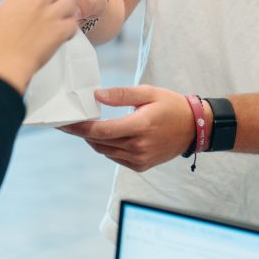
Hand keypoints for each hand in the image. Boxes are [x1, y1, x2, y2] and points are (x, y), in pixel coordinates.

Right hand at [0, 0, 80, 93]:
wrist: (6, 64)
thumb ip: (12, 5)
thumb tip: (17, 6)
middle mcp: (36, 0)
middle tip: (55, 7)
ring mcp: (50, 14)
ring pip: (69, 3)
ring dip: (68, 11)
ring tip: (63, 20)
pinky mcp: (60, 29)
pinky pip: (73, 24)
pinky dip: (70, 30)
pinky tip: (65, 35)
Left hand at [58, 85, 193, 171]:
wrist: (194, 128)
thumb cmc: (171, 106)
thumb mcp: (148, 93)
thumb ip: (121, 94)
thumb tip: (97, 96)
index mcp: (140, 126)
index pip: (101, 131)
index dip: (79, 128)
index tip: (64, 123)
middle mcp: (138, 147)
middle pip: (99, 142)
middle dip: (80, 133)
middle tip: (67, 123)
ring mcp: (140, 159)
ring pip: (104, 151)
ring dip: (92, 140)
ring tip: (83, 128)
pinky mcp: (141, 166)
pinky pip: (115, 158)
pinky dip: (106, 147)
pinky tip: (104, 136)